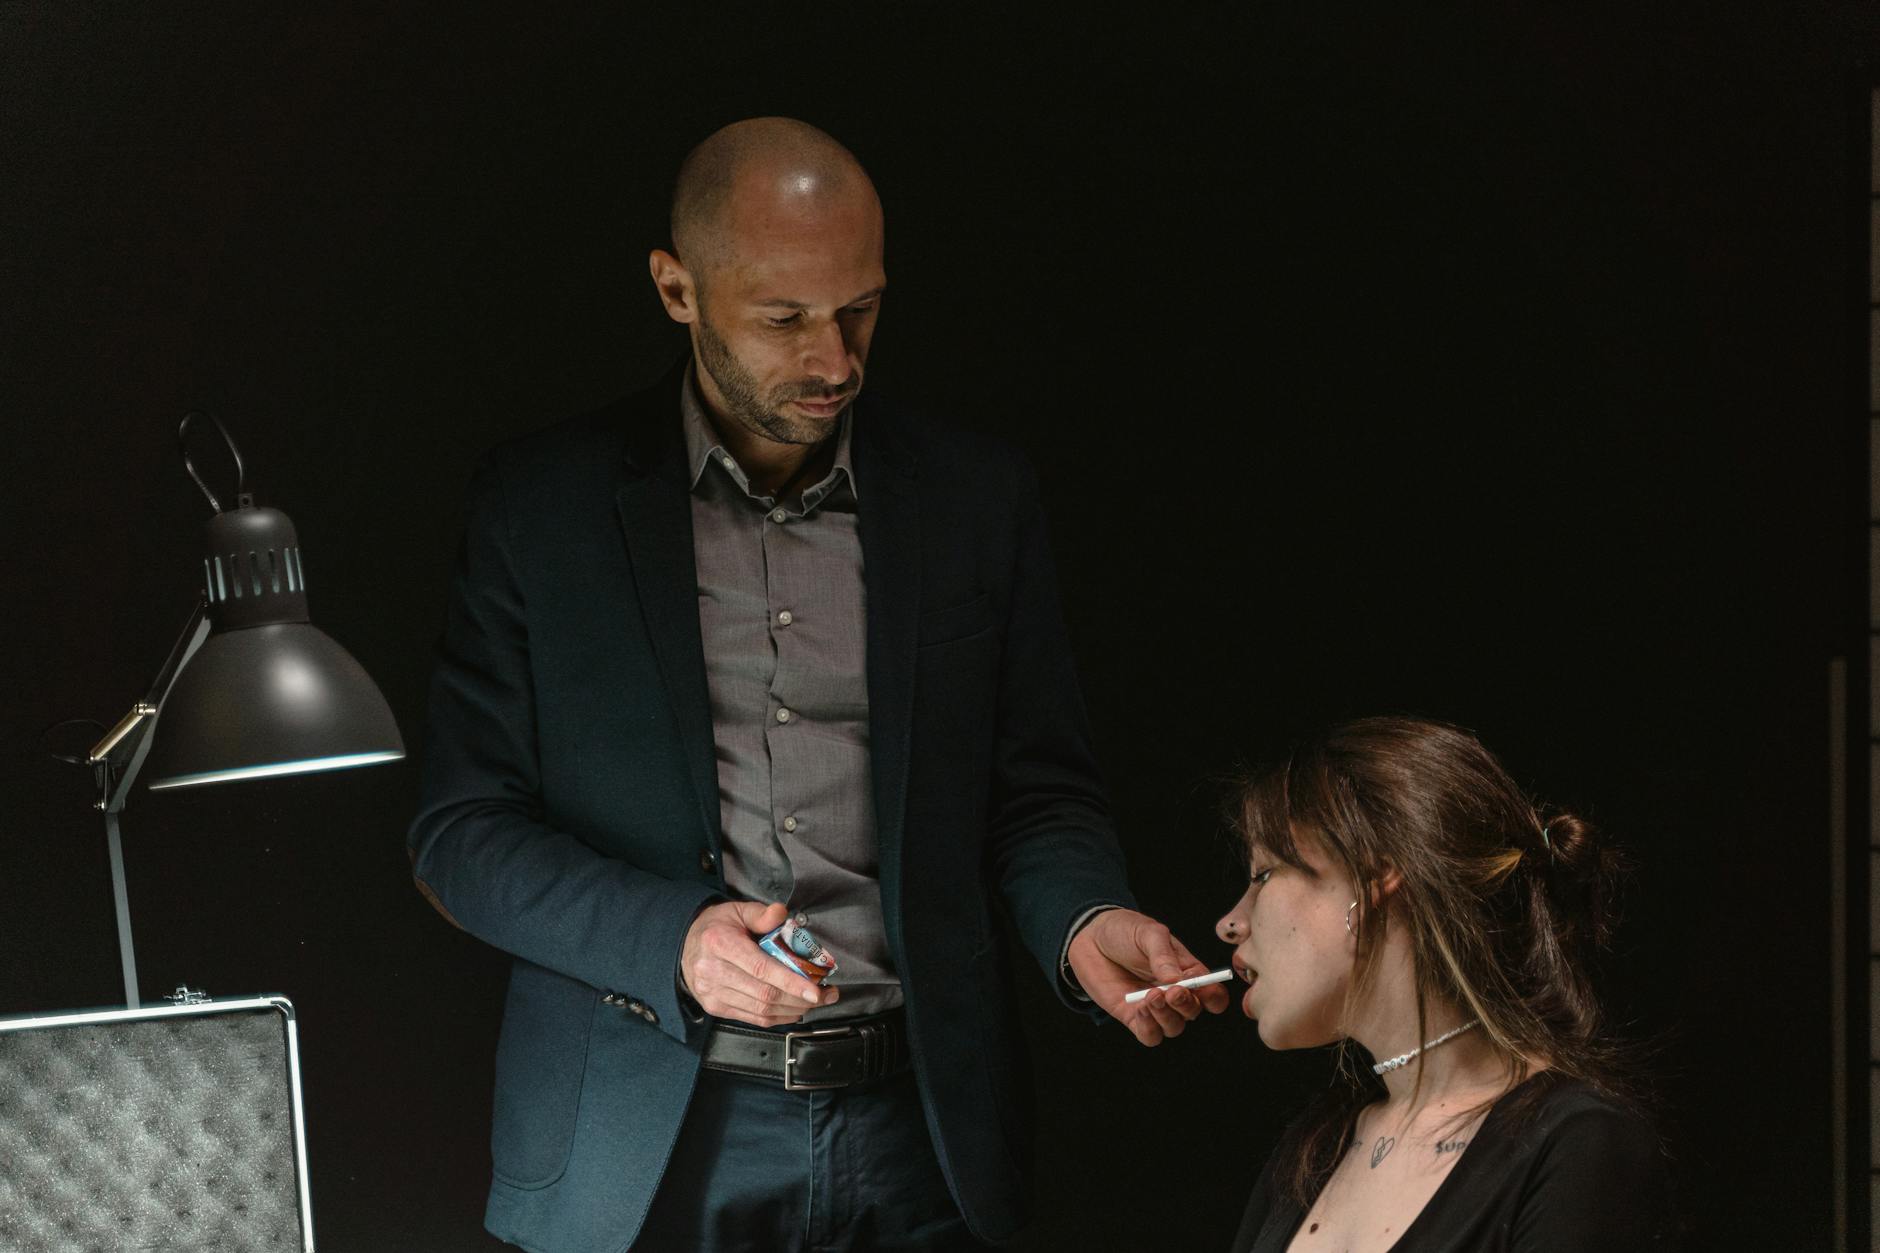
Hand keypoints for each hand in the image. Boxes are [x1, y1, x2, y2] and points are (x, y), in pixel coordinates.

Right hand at [680, 900, 837, 1026]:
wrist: (684, 946)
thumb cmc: (715, 928)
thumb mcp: (737, 910)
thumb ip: (761, 914)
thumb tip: (781, 914)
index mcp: (720, 944)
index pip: (761, 968)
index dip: (791, 982)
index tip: (815, 989)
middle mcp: (714, 972)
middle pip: (765, 994)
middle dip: (801, 998)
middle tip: (826, 994)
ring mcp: (714, 993)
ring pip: (761, 1010)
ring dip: (794, 1009)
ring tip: (816, 1001)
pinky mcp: (716, 1008)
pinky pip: (753, 1018)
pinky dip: (779, 1017)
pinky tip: (795, 1009)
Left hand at [1066, 908, 1229, 1045]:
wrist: (1090, 937)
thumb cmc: (1125, 931)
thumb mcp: (1149, 934)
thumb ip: (1164, 956)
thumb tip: (1176, 981)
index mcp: (1188, 972)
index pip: (1212, 995)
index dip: (1213, 998)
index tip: (1203, 990)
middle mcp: (1175, 994)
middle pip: (1193, 1012)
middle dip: (1186, 1005)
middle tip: (1172, 992)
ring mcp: (1154, 1008)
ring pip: (1173, 1027)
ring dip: (1166, 1016)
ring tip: (1151, 996)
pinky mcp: (1132, 1018)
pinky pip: (1149, 1035)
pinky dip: (1149, 1027)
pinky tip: (1140, 1009)